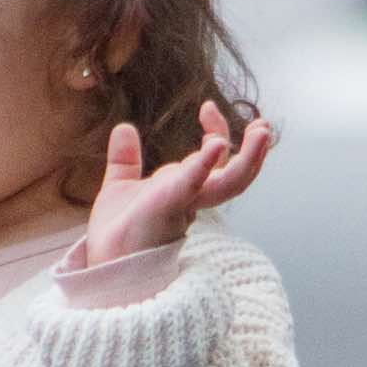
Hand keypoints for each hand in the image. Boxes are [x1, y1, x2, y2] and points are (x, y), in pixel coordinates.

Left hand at [85, 102, 272, 266]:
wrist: (103, 260)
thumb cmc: (116, 232)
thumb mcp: (120, 186)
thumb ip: (126, 158)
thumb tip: (124, 128)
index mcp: (185, 189)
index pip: (214, 158)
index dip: (217, 130)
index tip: (207, 106)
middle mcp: (192, 196)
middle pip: (235, 173)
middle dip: (254, 150)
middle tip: (263, 125)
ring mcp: (184, 202)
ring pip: (231, 183)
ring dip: (250, 158)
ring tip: (262, 132)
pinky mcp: (169, 206)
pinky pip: (193, 185)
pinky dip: (204, 164)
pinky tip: (217, 144)